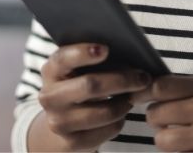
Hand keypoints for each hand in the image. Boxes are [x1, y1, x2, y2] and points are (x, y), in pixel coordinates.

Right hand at [32, 43, 152, 151]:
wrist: (62, 120)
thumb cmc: (79, 84)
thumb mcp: (79, 69)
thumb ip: (96, 58)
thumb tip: (131, 55)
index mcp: (51, 70)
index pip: (63, 58)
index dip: (83, 53)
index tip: (106, 49)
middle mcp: (49, 97)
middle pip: (90, 85)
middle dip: (122, 80)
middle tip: (143, 77)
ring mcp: (58, 122)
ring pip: (104, 112)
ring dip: (124, 103)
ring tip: (132, 95)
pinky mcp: (71, 142)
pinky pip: (107, 130)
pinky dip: (120, 120)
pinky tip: (121, 111)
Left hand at [131, 74, 192, 151]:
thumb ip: (183, 88)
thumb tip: (142, 87)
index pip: (160, 86)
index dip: (143, 93)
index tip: (138, 98)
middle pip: (156, 115)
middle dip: (155, 120)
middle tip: (163, 121)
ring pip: (162, 141)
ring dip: (164, 141)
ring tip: (177, 137)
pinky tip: (190, 149)